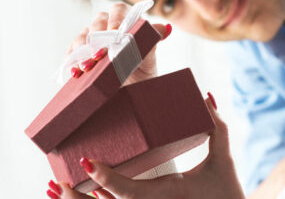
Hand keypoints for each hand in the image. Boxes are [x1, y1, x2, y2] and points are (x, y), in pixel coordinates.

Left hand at [47, 96, 245, 198]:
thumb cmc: (227, 190)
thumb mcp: (223, 158)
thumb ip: (216, 127)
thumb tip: (207, 97)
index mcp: (168, 193)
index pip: (130, 190)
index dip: (107, 177)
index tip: (88, 162)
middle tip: (55, 182)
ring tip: (56, 190)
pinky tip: (86, 194)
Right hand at [65, 3, 171, 84]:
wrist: (129, 96)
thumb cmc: (142, 75)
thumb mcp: (149, 61)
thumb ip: (152, 42)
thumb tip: (165, 29)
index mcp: (127, 23)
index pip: (119, 10)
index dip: (116, 18)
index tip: (115, 32)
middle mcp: (108, 28)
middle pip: (98, 21)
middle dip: (98, 37)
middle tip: (100, 54)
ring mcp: (92, 41)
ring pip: (83, 36)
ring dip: (83, 50)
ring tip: (87, 66)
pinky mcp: (79, 55)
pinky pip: (71, 53)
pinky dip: (72, 61)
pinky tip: (75, 72)